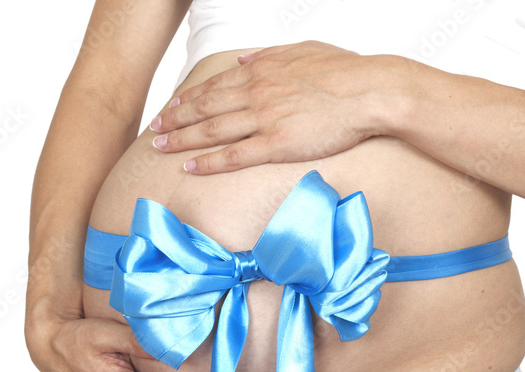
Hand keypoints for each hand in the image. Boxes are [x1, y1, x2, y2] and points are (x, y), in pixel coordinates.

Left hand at [149, 40, 382, 173]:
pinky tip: (190, 167)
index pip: (214, 85)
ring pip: (212, 130)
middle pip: (204, 107)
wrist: (370, 91)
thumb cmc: (346, 71)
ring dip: (182, 139)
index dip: (188, 98)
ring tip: (160, 147)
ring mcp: (264, 119)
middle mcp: (256, 92)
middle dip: (175, 118)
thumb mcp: (304, 50)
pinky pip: (234, 156)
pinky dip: (209, 162)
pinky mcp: (277, 144)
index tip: (171, 106)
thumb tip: (244, 59)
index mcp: (262, 70)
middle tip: (154, 129)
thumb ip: (270, 55)